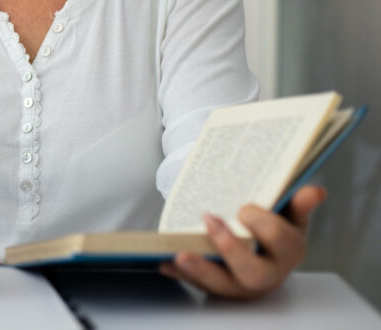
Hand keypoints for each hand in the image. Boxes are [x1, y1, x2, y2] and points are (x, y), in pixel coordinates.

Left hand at [160, 185, 326, 298]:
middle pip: (253, 271)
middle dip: (230, 247)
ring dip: (200, 269)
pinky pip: (197, 285)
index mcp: (288, 252)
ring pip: (222, 285)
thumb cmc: (274, 231)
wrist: (261, 253)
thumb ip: (297, 203)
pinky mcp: (218, 289)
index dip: (263, 224)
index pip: (281, 240)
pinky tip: (164, 261)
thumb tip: (314, 191)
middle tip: (209, 219)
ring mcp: (241, 285)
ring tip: (180, 253)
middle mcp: (267, 274)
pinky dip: (180, 274)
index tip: (245, 208)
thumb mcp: (288, 215)